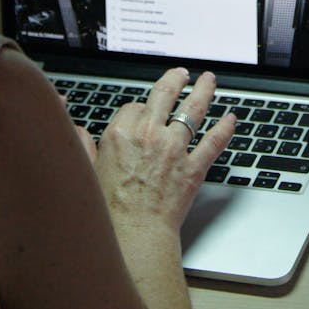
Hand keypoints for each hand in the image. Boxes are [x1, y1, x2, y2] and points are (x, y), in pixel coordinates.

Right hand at [90, 68, 234, 233]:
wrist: (133, 235)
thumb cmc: (108, 210)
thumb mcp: (85, 172)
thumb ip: (81, 146)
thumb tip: (77, 130)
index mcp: (121, 133)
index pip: (134, 106)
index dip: (139, 109)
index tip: (143, 111)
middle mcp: (149, 135)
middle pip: (165, 95)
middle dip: (175, 79)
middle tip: (182, 73)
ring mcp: (173, 150)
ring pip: (193, 110)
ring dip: (204, 92)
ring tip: (209, 81)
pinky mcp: (193, 168)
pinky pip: (213, 142)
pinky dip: (224, 129)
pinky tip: (231, 119)